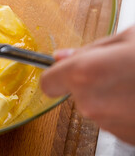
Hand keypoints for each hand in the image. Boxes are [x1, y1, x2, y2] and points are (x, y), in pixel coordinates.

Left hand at [41, 26, 134, 144]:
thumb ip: (88, 50)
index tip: (62, 71)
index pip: (48, 82)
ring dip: (108, 94)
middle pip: (74, 93)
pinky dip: (123, 108)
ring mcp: (110, 124)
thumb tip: (60, 57)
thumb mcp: (128, 38)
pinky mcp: (126, 137)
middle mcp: (92, 104)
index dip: (55, 76)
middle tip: (117, 67)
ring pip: (95, 106)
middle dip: (89, 81)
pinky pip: (113, 119)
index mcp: (85, 74)